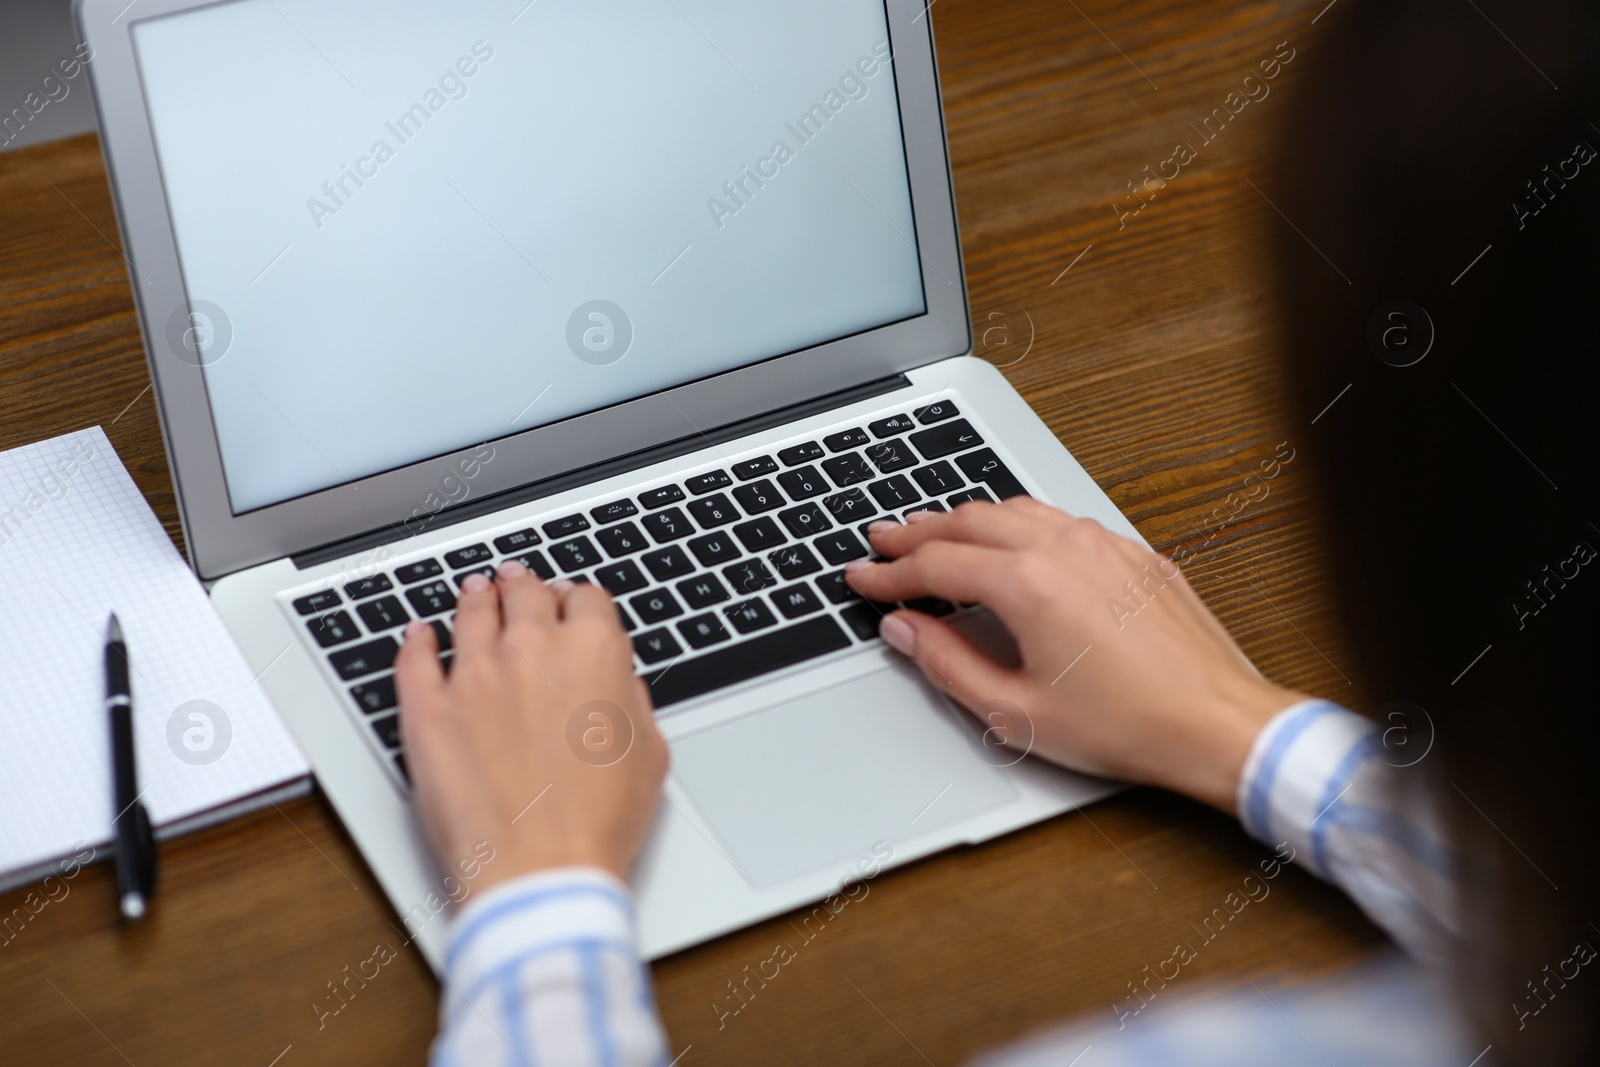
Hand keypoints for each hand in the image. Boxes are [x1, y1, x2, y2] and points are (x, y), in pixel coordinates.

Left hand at [394, 562, 667, 890]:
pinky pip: (414, 658)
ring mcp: (474, 675)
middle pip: (525, 593)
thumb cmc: (600, 822)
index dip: (580, 599)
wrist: (542, 869)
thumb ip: (633, 701)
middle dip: (525, 584)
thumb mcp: (650, 753)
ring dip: (475, 597)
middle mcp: (532, 650)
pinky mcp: (428, 709)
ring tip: (474, 591)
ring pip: (470, 613)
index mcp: (594, 652)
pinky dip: (417, 640)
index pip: (587, 598)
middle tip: (517, 580)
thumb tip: (619, 684)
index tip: (573, 603)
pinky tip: (419, 633)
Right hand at [846, 498, 1302, 812]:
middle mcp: (1064, 548)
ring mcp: (1103, 544)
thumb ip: (946, 664)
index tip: (860, 579)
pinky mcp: (1132, 554)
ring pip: (1015, 509)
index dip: (888, 574)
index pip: (935, 565)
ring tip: (934, 533)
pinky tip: (1010, 540)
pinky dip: (1016, 522)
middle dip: (917, 532)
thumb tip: (906, 631)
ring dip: (966, 519)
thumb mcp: (1014, 711)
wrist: (1217, 723)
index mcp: (1028, 583)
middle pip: (968, 521)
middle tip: (882, 543)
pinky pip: (1059, 519)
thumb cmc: (1128, 725)